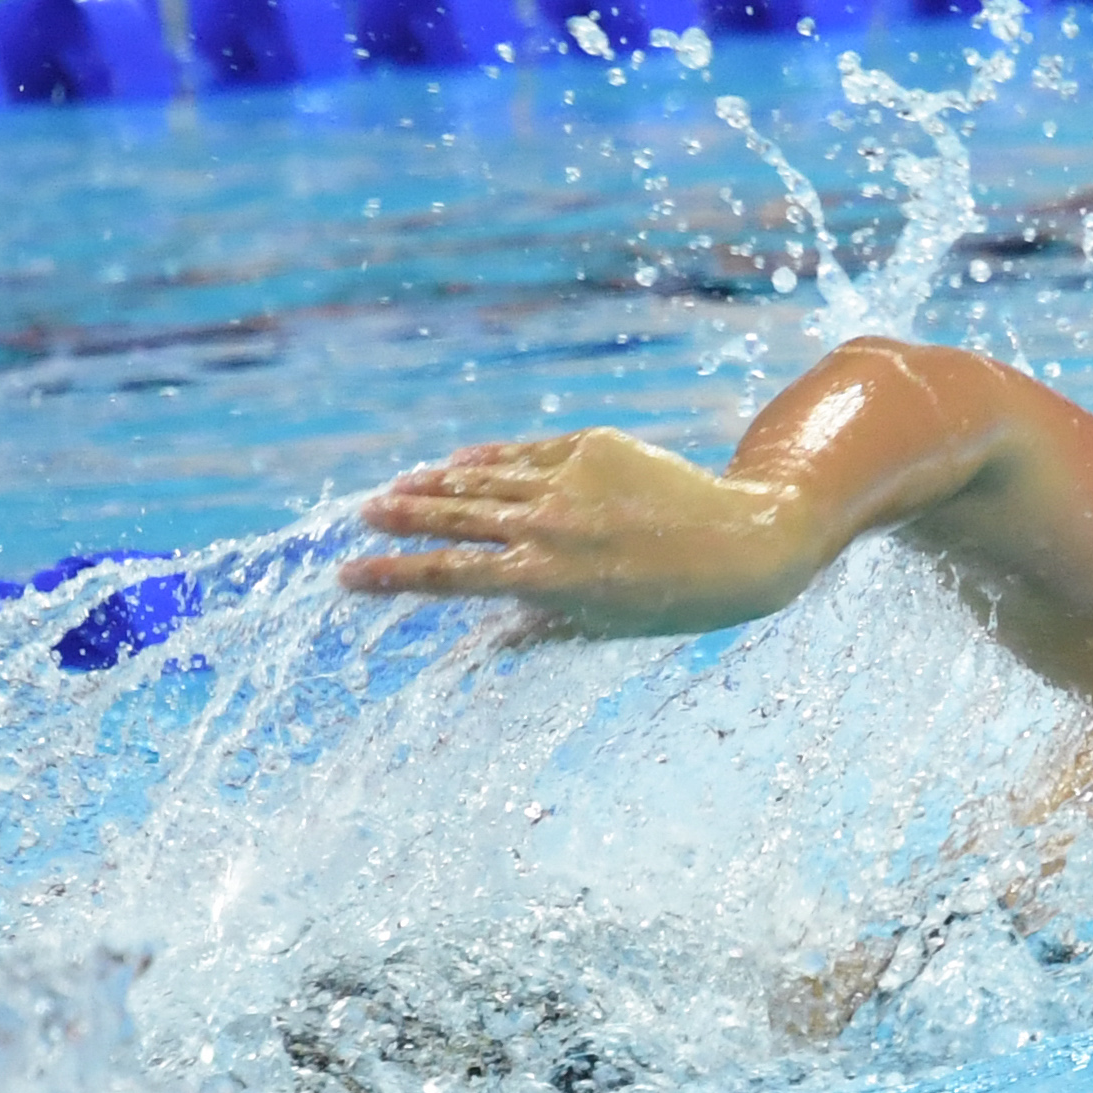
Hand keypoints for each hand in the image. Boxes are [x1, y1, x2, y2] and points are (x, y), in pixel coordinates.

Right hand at [339, 428, 812, 636]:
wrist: (745, 542)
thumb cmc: (673, 602)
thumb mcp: (600, 628)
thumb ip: (535, 630)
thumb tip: (482, 644)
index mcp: (546, 580)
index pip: (450, 577)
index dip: (393, 576)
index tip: (348, 576)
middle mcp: (549, 527)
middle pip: (453, 519)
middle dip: (400, 518)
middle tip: (360, 516)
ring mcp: (568, 480)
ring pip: (482, 481)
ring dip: (433, 486)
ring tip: (394, 490)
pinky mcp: (592, 447)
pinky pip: (522, 454)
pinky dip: (485, 461)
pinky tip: (455, 463)